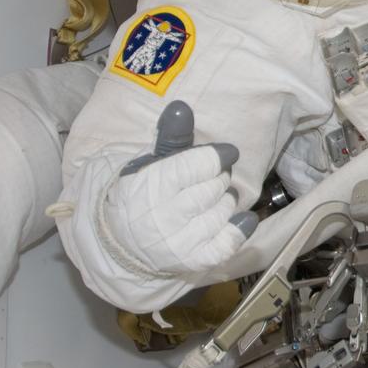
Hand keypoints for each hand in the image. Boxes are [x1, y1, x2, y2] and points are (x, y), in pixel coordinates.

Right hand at [104, 102, 257, 276]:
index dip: (218, 156)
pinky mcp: (196, 261)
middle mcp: (166, 216)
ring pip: (225, 209)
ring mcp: (181, 242)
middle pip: (216, 186)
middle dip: (218, 179)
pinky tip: (240, 218)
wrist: (125, 243)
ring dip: (226, 201)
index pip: (202, 164)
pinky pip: (231, 241)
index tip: (224, 155)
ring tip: (211, 201)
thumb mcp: (153, 163)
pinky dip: (241, 226)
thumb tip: (181, 107)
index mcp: (152, 186)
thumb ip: (171, 137)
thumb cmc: (144, 195)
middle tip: (209, 181)